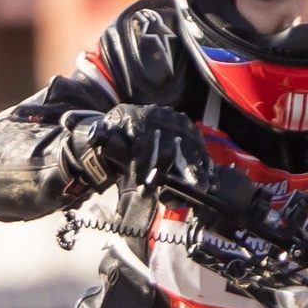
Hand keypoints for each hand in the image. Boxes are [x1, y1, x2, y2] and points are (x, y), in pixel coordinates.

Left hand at [63, 104, 211, 188]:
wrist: (133, 117)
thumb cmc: (120, 128)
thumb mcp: (107, 129)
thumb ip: (101, 134)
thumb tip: (95, 136)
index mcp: (139, 120)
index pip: (142, 142)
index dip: (143, 163)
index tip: (143, 182)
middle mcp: (161, 120)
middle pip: (171, 146)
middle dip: (180, 169)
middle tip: (187, 189)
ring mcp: (178, 124)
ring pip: (189, 148)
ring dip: (198, 169)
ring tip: (204, 188)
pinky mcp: (189, 131)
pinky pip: (200, 148)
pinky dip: (206, 164)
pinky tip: (212, 179)